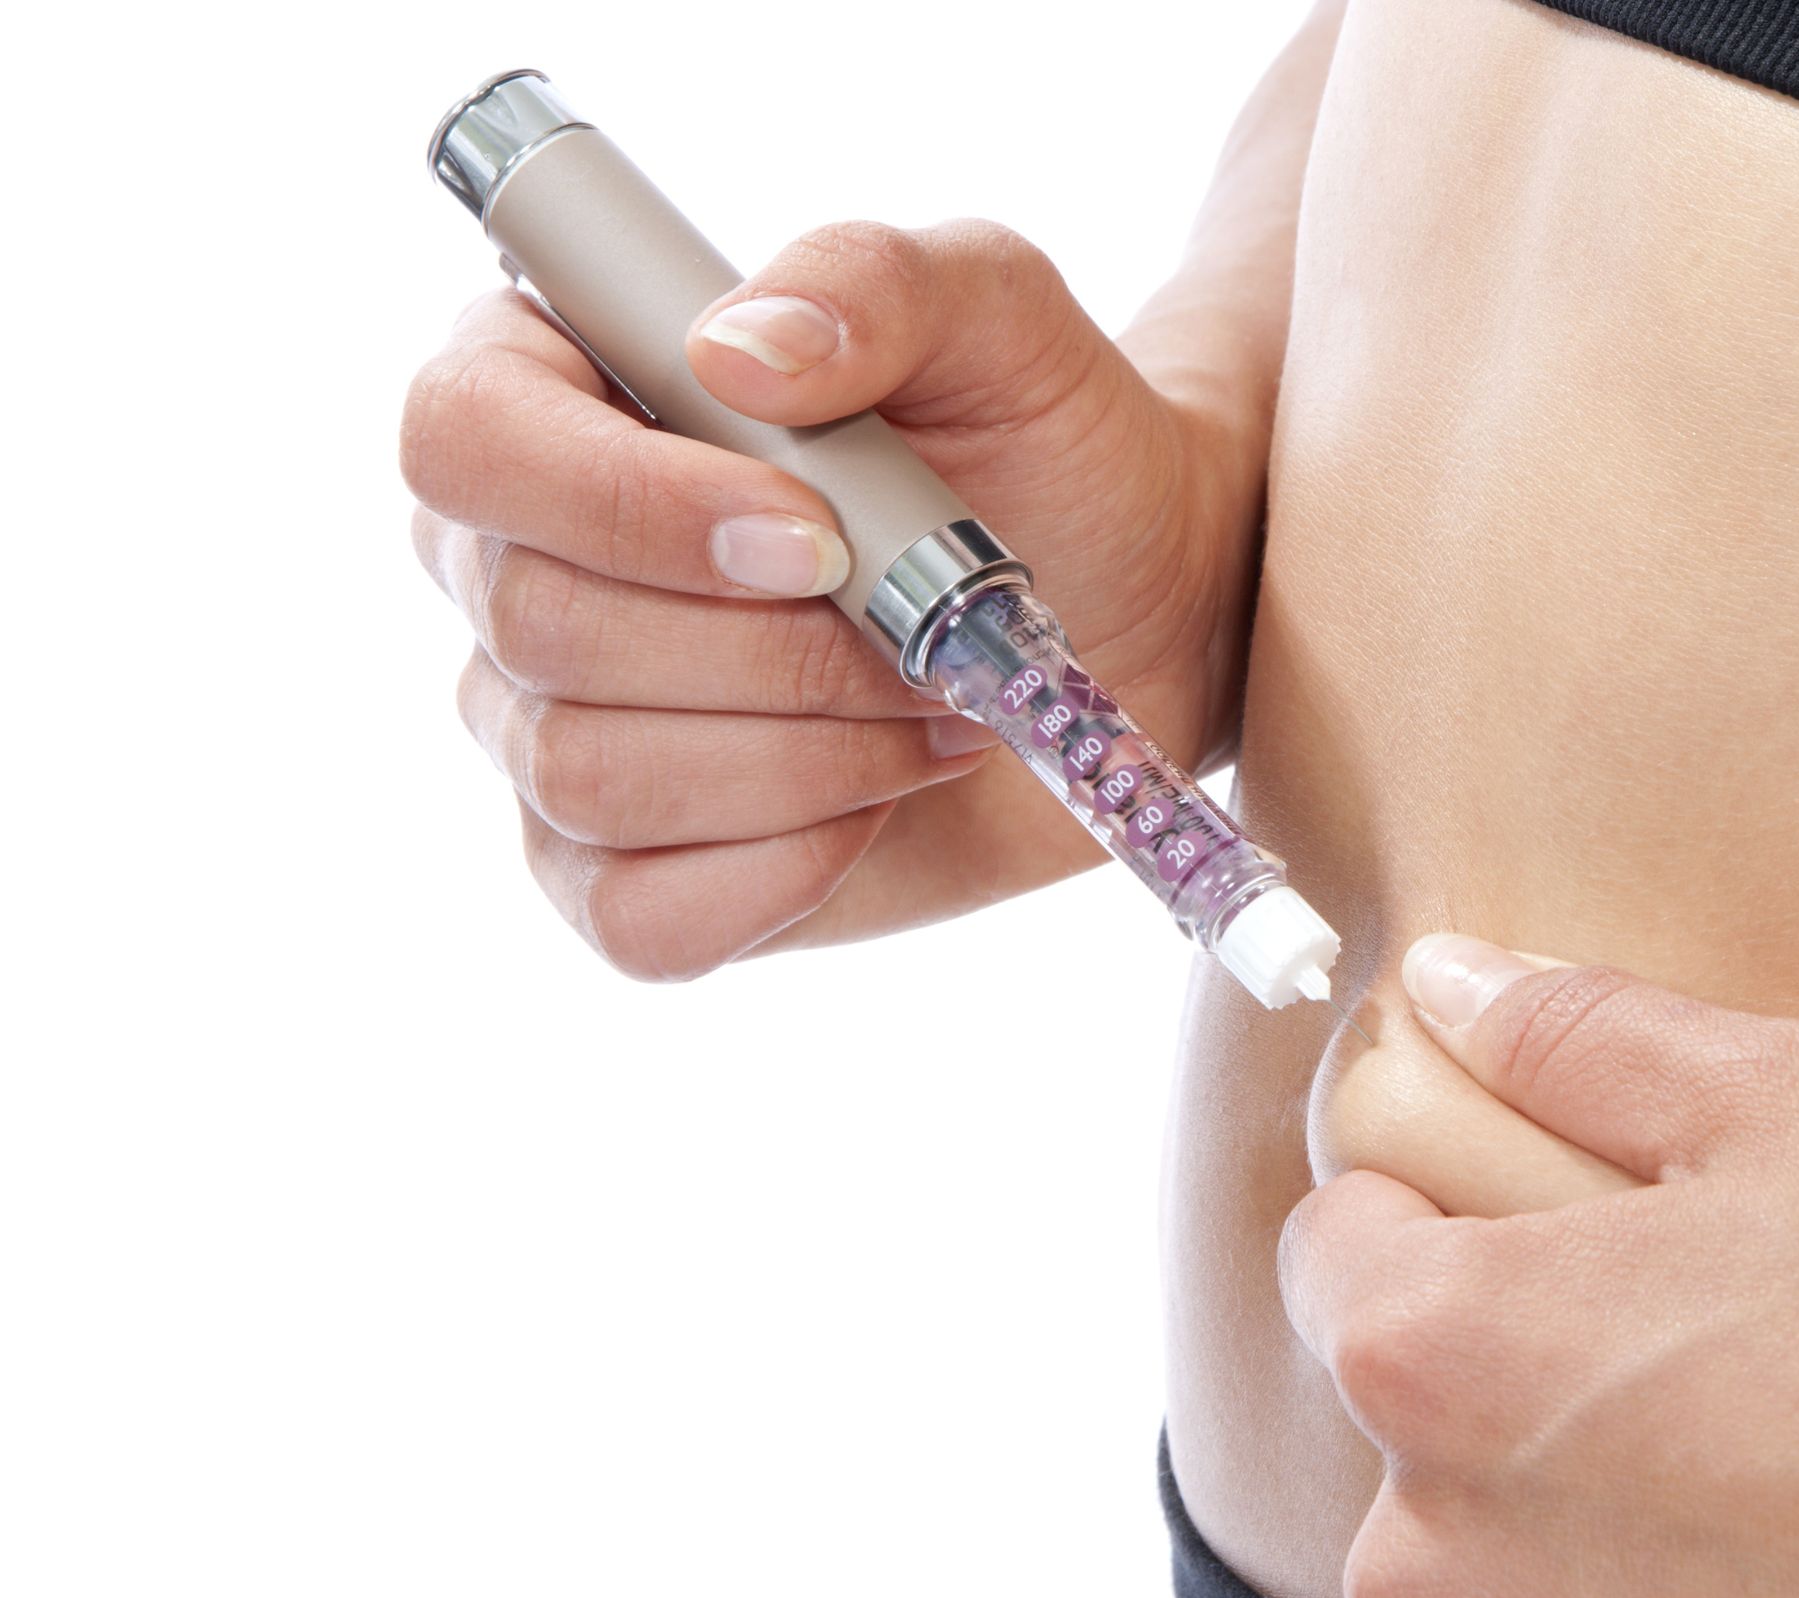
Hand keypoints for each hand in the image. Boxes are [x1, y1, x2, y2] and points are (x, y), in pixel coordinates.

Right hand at [400, 221, 1260, 977]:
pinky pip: (639, 916)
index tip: (812, 537)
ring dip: (808, 756)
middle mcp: (519, 559)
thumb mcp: (995, 314)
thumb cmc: (1043, 443)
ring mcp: (554, 725)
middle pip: (538, 625)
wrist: (1137, 609)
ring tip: (933, 711)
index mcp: (559, 386)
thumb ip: (870, 282)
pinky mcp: (627, 869)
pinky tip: (875, 807)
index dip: (622, 503)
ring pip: (591, 777)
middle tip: (928, 636)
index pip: (463, 434)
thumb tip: (737, 352)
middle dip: (776, 650)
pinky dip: (784, 873)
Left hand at [1283, 935, 1798, 1597]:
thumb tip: (1457, 986)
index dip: (1432, 1190)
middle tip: (1672, 1294)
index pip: (1333, 1240)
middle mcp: (1430, 1545)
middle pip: (1396, 1385)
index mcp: (1427, 1355)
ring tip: (1742, 1398)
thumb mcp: (1766, 1101)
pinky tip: (1772, 1496)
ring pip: (1479, 1509)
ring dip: (1561, 1448)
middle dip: (1493, 1326)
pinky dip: (1631, 1548)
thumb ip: (1571, 1035)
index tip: (1536, 1185)